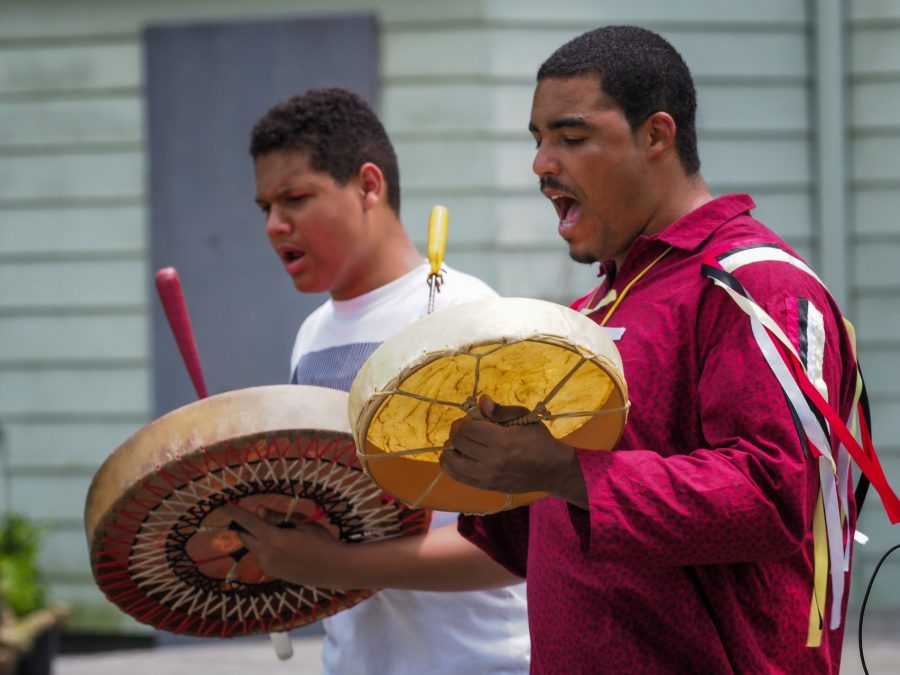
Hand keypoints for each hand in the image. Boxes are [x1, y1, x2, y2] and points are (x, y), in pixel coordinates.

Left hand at [219, 504, 356, 588]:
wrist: (334, 569)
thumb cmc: (321, 541)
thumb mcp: (301, 523)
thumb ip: (278, 517)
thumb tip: (259, 510)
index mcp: (274, 538)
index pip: (248, 522)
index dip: (235, 513)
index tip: (225, 506)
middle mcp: (266, 554)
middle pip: (246, 536)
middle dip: (247, 526)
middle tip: (261, 518)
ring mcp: (268, 566)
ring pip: (253, 547)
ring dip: (257, 537)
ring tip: (279, 532)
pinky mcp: (273, 574)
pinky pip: (261, 556)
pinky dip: (264, 547)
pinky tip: (284, 546)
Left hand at [440, 395, 587, 506]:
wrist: (552, 470)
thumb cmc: (539, 440)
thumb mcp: (524, 418)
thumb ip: (500, 410)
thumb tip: (481, 400)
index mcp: (502, 441)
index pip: (468, 428)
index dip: (466, 420)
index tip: (472, 419)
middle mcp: (491, 460)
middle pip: (457, 442)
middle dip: (458, 431)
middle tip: (466, 429)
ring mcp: (486, 476)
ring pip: (451, 462)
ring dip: (451, 449)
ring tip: (460, 444)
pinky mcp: (485, 487)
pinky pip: (457, 477)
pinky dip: (452, 465)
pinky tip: (460, 457)